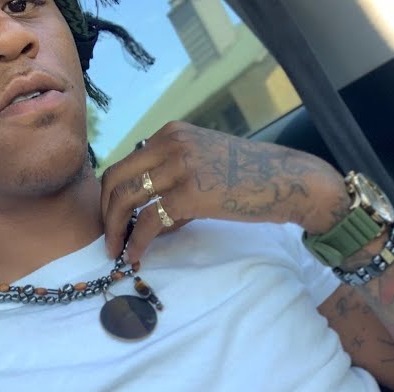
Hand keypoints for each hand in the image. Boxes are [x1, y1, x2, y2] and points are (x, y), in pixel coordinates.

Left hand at [99, 121, 349, 263]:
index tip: (113, 219)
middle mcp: (170, 143)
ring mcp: (179, 165)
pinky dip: (137, 242)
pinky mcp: (190, 192)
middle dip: (106, 212)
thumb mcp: (205, 167)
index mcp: (171, 134)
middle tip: (108, 238)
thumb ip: (173, 182)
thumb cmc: (250, 179)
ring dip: (115, 229)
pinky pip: (149, 220)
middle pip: (115, 177)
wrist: (288, 181)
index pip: (125, 163)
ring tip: (116, 250)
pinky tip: (136, 255)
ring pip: (125, 198)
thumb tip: (146, 219)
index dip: (112, 195)